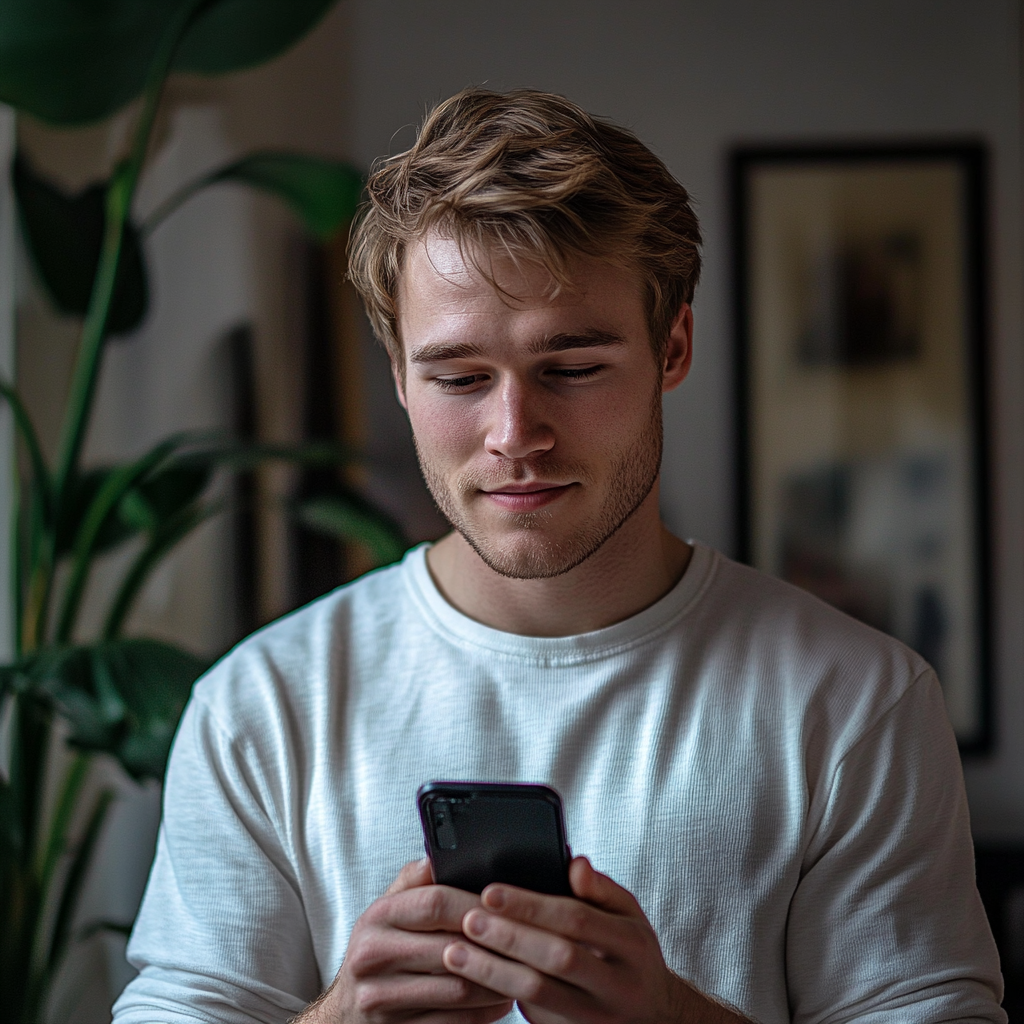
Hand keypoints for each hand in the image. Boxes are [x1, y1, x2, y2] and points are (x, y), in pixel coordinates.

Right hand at [298, 859, 513, 1023]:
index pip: (435, 902)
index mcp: (377, 918)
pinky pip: (454, 1023)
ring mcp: (382, 999)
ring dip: (498, 981)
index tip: (508, 905)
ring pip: (458, 990)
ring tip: (525, 970)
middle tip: (531, 941)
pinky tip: (503, 1000)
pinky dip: (485, 1012)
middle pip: (452, 948)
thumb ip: (413, 881)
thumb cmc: (377, 954)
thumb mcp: (385, 912)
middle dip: (496, 945)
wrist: (344, 1015)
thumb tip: (439, 854)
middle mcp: (373, 957)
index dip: (477, 904)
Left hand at [441, 857, 746, 1023]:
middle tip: (468, 918)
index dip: (531, 905)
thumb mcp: (629, 916)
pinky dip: (500, 994)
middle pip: (557, 957)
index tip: (490, 891)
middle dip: (508, 937)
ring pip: (539, 994)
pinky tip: (473, 978)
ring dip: (492, 971)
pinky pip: (534, 1014)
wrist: (654, 1017)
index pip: (576, 919)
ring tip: (456, 951)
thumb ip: (601, 888)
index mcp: (631, 945)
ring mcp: (597, 1018)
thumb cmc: (631, 953)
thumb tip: (575, 862)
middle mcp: (618, 985)